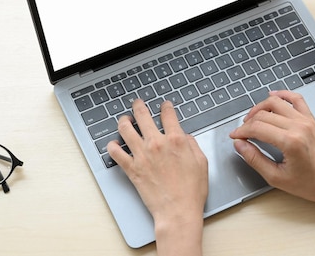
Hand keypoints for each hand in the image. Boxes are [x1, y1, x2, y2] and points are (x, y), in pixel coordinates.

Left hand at [107, 100, 207, 255]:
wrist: (177, 211)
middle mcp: (156, 143)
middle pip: (142, 115)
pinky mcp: (132, 168)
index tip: (164, 105)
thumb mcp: (201, 162)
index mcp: (176, 140)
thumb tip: (185, 137)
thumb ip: (192, 145)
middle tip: (137, 103)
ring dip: (124, 121)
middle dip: (138, 106)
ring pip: (125, 129)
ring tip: (124, 120)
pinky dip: (112, 146)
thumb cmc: (191, 190)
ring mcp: (142, 155)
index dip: (165, 107)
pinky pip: (115, 152)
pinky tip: (114, 143)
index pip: (167, 114)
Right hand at [229, 90, 314, 204]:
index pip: (257, 128)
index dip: (241, 131)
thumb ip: (255, 159)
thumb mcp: (276, 177)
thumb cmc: (310, 184)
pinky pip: (296, 99)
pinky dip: (282, 94)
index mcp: (290, 142)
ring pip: (276, 102)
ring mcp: (306, 120)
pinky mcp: (310, 119)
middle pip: (263, 115)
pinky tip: (273, 96)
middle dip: (248, 122)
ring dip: (260, 107)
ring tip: (252, 118)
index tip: (235, 136)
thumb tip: (240, 145)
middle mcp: (298, 127)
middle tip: (241, 132)